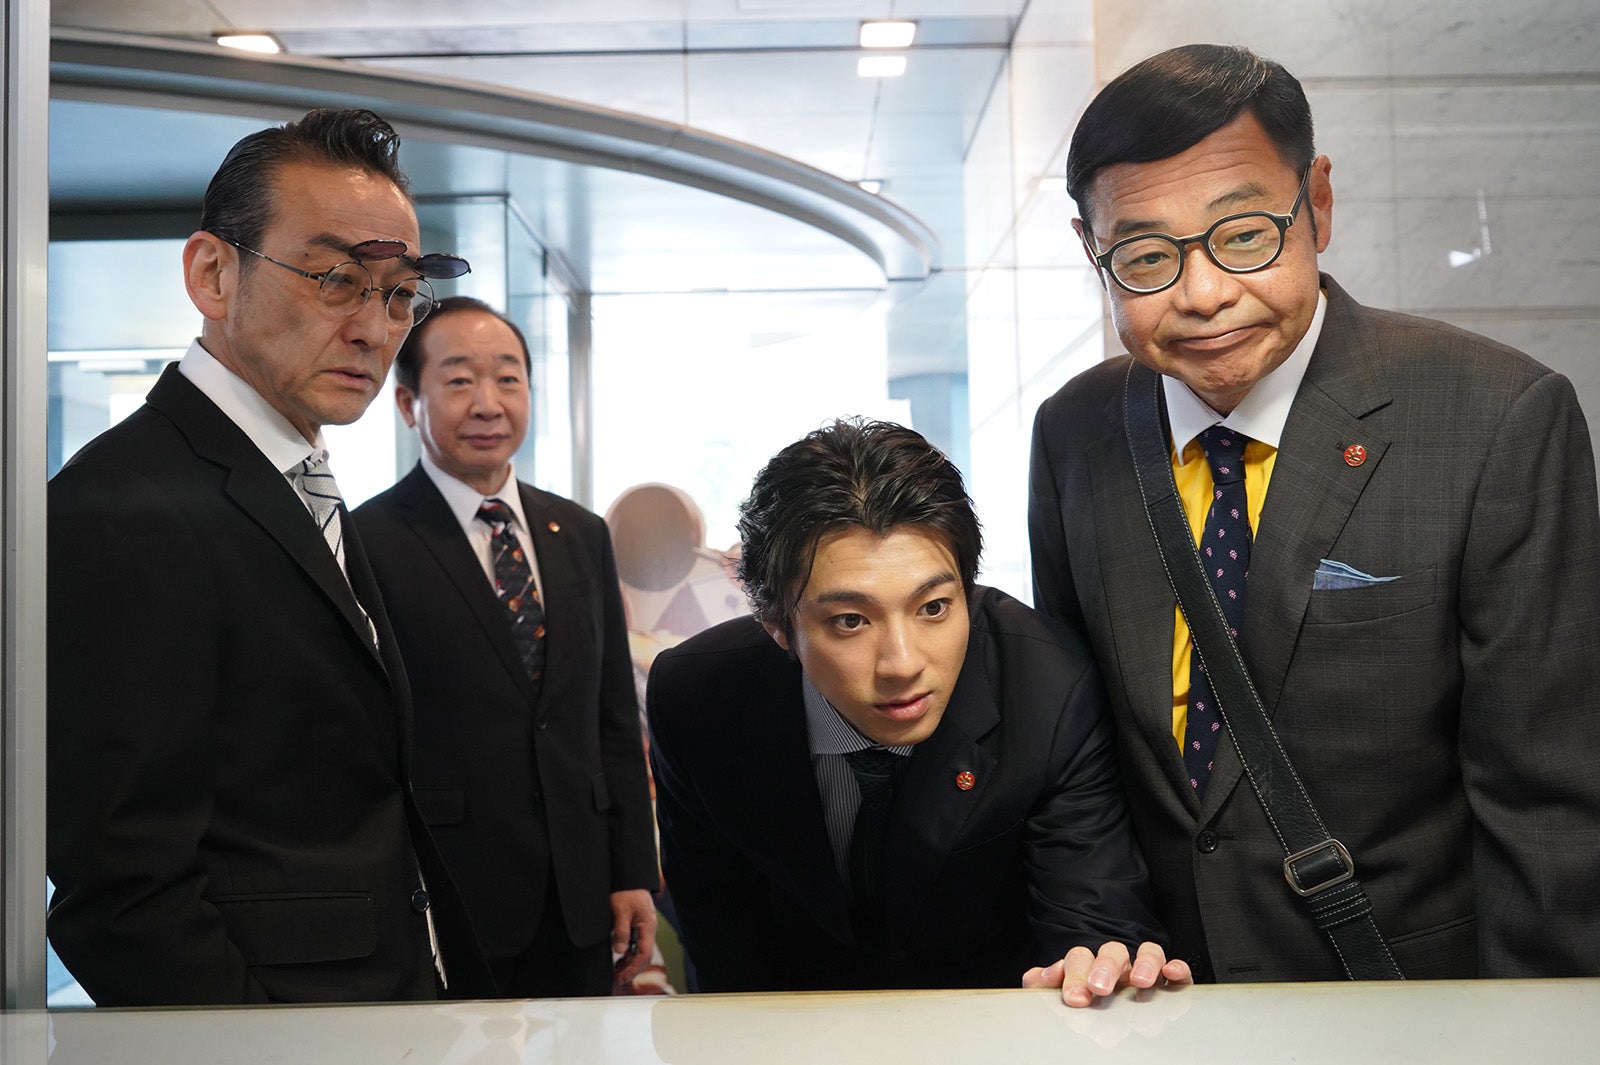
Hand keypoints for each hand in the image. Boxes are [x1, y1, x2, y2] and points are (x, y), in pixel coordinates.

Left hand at [609, 889, 657, 985]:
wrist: (629, 877)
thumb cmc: (626, 891)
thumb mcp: (621, 910)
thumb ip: (621, 931)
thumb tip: (619, 951)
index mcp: (648, 926)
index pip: (644, 954)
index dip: (633, 968)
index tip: (621, 977)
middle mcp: (648, 930)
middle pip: (643, 956)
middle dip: (632, 970)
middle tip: (617, 979)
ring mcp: (643, 929)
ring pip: (639, 952)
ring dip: (629, 964)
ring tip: (616, 972)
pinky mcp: (637, 927)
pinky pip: (634, 945)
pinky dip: (627, 955)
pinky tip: (619, 960)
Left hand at [1021, 940, 1191, 1007]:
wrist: (1101, 1018)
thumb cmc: (1081, 1001)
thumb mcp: (1055, 993)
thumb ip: (1042, 983)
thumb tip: (1046, 974)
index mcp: (1088, 966)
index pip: (1080, 957)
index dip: (1075, 972)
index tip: (1073, 995)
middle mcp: (1117, 966)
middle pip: (1113, 952)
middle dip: (1106, 967)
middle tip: (1099, 988)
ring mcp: (1143, 971)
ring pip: (1148, 953)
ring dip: (1144, 963)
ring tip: (1138, 982)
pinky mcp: (1169, 983)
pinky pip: (1177, 970)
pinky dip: (1177, 968)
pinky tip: (1171, 973)